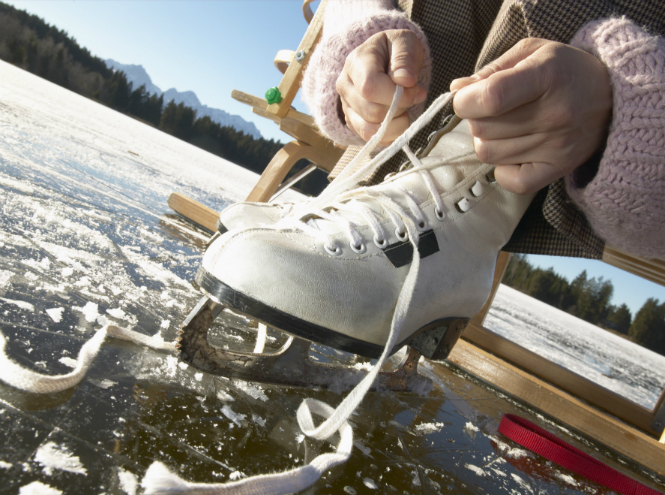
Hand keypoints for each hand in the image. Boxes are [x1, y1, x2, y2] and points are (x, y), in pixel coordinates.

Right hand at [336, 29, 426, 144]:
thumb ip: (405, 58)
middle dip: (399, 108)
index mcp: (355, 63)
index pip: (369, 88)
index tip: (418, 91)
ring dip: (396, 124)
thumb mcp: (405, 42)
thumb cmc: (395, 50)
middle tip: (412, 97)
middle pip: (371, 112)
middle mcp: (345, 87)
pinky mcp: (354, 124)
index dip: (396, 95)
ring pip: (370, 130)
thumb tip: (405, 81)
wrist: (385, 60)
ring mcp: (347, 108)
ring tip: (404, 108)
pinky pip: (372, 139)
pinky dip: (391, 134)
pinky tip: (399, 118)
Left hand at [451, 38, 612, 193]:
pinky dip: (502, 169)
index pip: (490, 97)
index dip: (465, 101)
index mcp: (546, 75)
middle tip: (494, 110)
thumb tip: (457, 89)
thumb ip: (491, 71)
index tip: (466, 98)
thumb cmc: (563, 72)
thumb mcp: (531, 53)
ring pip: (488, 154)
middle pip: (482, 129)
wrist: (612, 98)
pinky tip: (513, 151)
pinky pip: (509, 181)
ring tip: (507, 127)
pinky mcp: (558, 169)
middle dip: (476, 118)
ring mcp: (557, 145)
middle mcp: (554, 113)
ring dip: (487, 140)